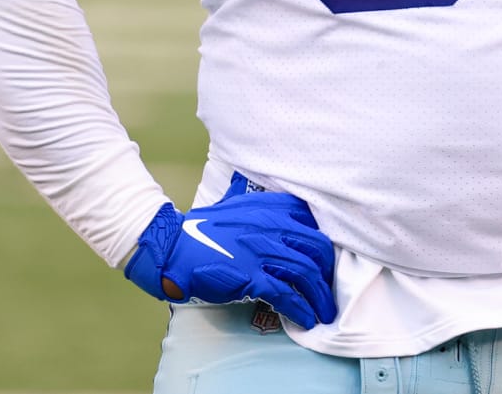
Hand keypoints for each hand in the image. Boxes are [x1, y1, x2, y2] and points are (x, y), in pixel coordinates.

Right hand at [123, 173, 337, 328]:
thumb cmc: (199, 229)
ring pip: (306, 272)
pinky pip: (286, 294)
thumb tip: (244, 182)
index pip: (310, 219)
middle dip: (328, 269)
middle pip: (316, 247)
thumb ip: (246, 196)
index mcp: (269, 208)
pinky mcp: (252, 277)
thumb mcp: (230, 203)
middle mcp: (271, 227)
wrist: (172, 249)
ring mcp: (262, 252)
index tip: (323, 256)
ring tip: (325, 311)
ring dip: (320, 295)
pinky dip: (300, 308)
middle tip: (328, 285)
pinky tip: (306, 319)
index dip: (320, 240)